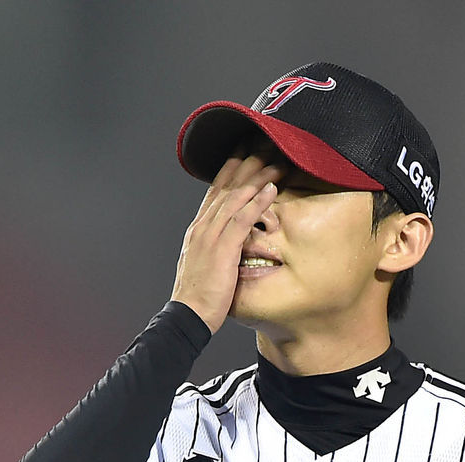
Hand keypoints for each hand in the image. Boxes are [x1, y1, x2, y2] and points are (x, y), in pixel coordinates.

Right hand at [171, 152, 283, 333]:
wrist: (187, 315)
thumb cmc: (198, 295)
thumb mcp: (204, 264)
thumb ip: (214, 247)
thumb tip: (226, 241)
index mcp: (199, 229)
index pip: (216, 192)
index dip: (231, 170)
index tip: (244, 152)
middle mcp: (203, 227)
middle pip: (226, 187)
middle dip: (246, 163)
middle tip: (264, 144)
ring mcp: (211, 236)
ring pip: (235, 197)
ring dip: (257, 177)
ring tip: (277, 160)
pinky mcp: (222, 249)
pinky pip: (242, 219)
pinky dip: (257, 202)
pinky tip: (272, 190)